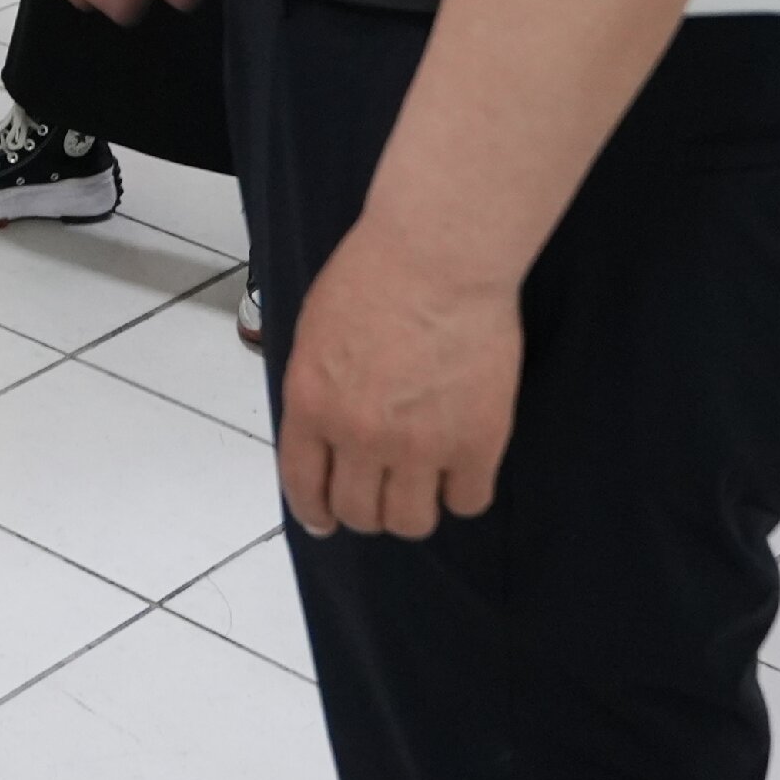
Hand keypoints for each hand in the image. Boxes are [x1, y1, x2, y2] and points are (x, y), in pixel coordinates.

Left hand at [278, 222, 522, 538]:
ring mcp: (419, 446)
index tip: (325, 521)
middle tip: (382, 493)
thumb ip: (318, 390)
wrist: (438, 258)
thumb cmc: (372, 275)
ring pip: (411, 522)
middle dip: (366, 510)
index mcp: (312, 405)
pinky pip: (468, 501)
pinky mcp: (476, 444)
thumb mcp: (316, 333)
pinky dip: (463, 492)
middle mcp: (359, 436)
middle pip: (359, 513)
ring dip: (413, 509)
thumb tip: (325, 432)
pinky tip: (463, 469)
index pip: (303, 485)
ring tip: (423, 484)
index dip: (316, 511)